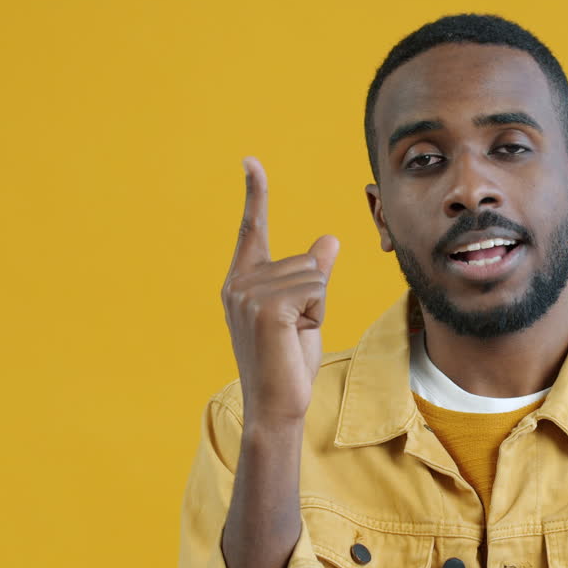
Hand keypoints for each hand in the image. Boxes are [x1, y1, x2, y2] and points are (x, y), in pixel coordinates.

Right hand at [221, 156, 339, 427]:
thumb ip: (311, 275)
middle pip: (306, 261)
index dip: (256, 194)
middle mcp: (239, 283)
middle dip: (315, 297)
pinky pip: (316, 289)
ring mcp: (249, 294)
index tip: (251, 161)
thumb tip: (329, 239)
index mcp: (241, 281)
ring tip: (292, 337)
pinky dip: (317, 314)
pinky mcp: (267, 307)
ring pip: (314, 275)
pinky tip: (295, 337)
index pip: (252, 230)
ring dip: (317, 308)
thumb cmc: (288, 363)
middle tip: (294, 332)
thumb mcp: (305, 311)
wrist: (275, 406)